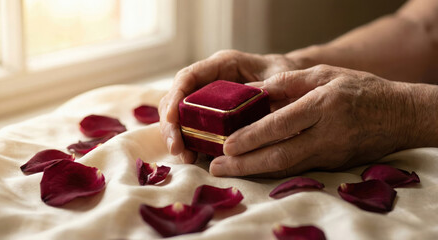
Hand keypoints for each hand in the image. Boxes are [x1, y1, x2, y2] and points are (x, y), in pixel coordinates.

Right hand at [159, 50, 299, 162]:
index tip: (171, 117)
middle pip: (177, 98)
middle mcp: (210, 80)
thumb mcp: (281, 78)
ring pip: (180, 116)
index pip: (188, 76)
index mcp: (223, 65)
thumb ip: (267, 90)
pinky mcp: (212, 115)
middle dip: (172, 124)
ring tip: (186, 157)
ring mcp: (208, 98)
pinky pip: (193, 128)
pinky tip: (194, 157)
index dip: (175, 96)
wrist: (295, 82)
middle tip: (177, 148)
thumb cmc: (288, 75)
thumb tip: (255, 115)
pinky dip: (190, 143)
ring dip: (178, 136)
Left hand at [210, 65, 416, 177]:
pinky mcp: (331, 165)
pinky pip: (297, 169)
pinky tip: (252, 168)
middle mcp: (326, 135)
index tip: (227, 144)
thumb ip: (287, 82)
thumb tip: (252, 91)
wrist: (399, 116)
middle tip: (216, 167)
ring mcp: (329, 154)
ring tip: (227, 171)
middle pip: (280, 155)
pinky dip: (271, 171)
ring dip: (253, 171)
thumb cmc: (360, 90)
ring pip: (286, 168)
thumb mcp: (325, 74)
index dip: (252, 136)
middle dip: (244, 164)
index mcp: (324, 106)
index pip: (282, 124)